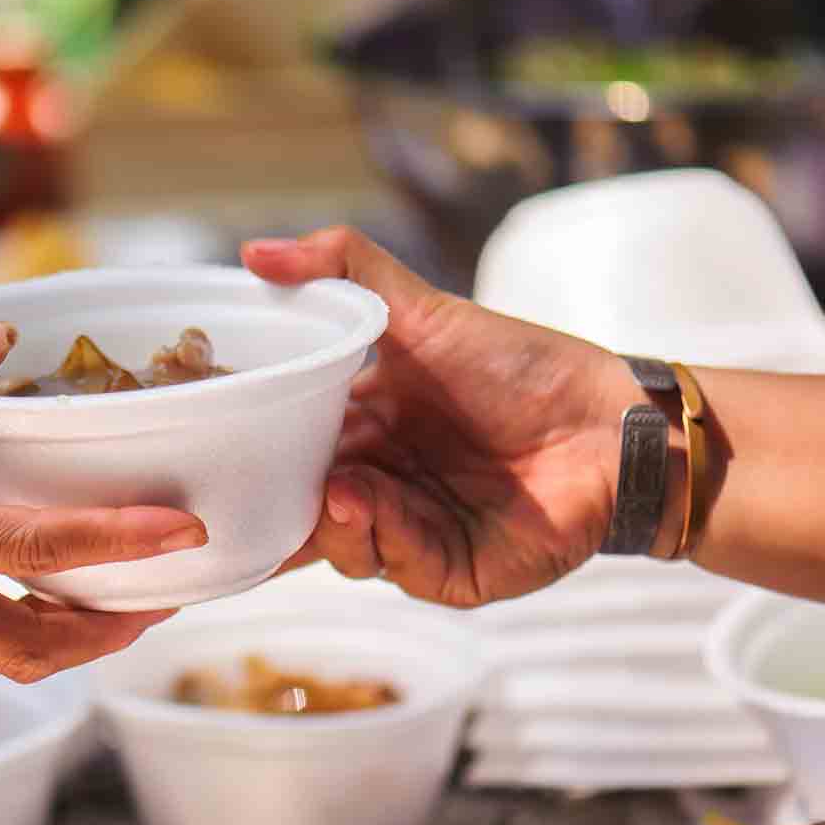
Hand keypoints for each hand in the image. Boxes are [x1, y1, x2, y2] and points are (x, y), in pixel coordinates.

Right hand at [244, 228, 634, 608]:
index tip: (210, 441)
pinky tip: (372, 506)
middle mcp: (379, 486)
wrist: (613, 421)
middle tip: (248, 484)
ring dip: (327, 520)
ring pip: (341, 544)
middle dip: (272, 503)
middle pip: (301, 507)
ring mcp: (411, 534)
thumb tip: (252, 251)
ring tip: (334, 489)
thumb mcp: (423, 311)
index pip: (286, 449)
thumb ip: (342, 272)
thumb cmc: (523, 365)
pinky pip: (397, 565)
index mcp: (363, 431)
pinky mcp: (450, 573)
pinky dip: (380, 538)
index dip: (248, 452)